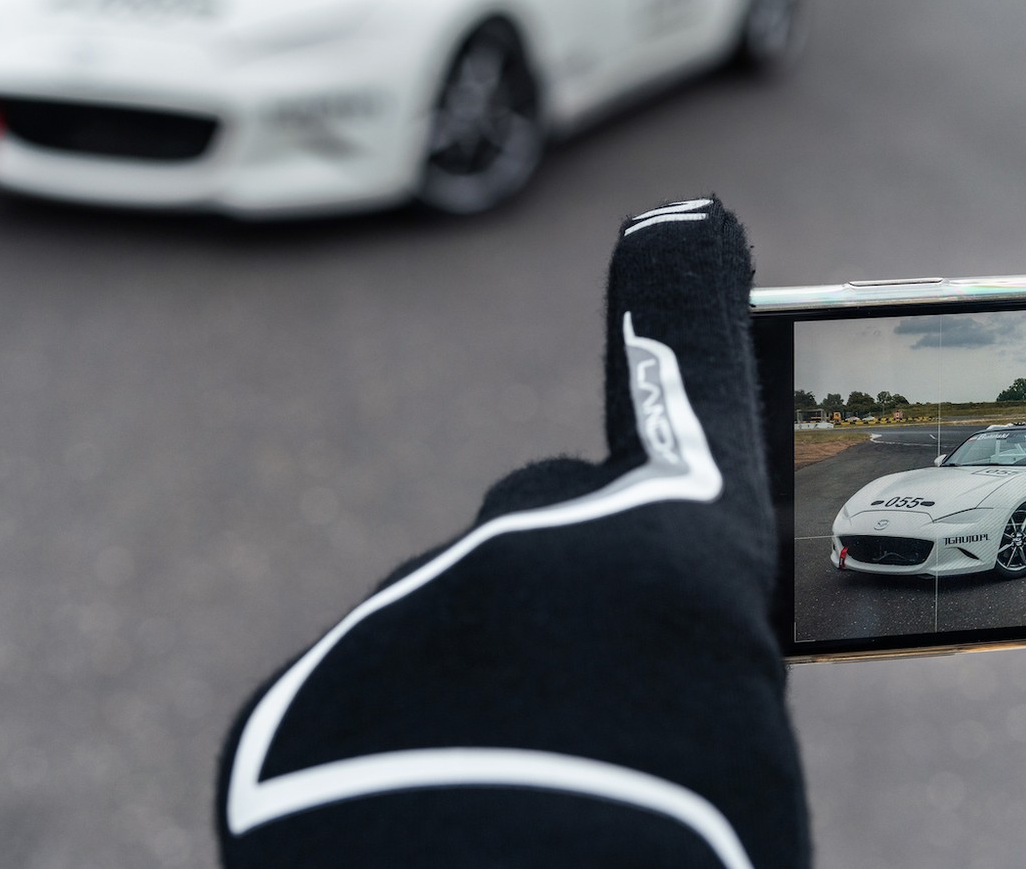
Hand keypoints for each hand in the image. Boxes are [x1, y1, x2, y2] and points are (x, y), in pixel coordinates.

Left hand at [217, 198, 805, 868]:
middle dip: (556, 620)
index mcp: (683, 546)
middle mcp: (543, 537)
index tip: (681, 220)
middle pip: (545, 552)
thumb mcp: (716, 739)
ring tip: (509, 812)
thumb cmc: (672, 835)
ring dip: (472, 721)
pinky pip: (363, 720)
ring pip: (447, 651)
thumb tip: (587, 662)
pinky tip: (422, 837)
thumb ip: (651, 656)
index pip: (689, 382)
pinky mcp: (309, 684)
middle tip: (587, 737)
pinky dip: (392, 773)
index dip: (682, 299)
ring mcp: (415, 599)